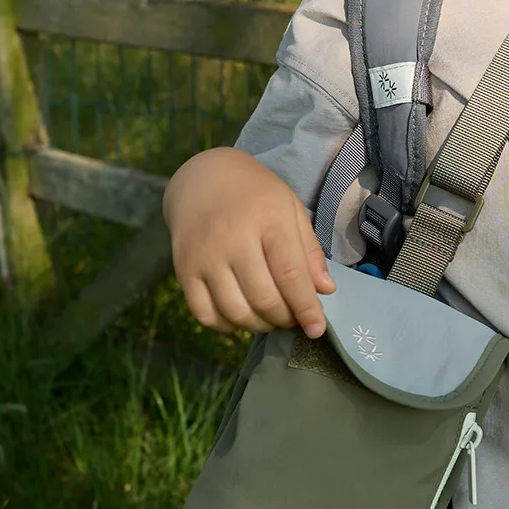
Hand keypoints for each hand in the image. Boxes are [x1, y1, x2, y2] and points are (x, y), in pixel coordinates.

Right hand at [163, 146, 333, 335]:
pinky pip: (206, 314)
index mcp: (268, 219)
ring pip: (236, 312)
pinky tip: (241, 315)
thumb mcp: (290, 210)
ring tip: (271, 317)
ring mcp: (204, 256)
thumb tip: (325, 291)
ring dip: (259, 325)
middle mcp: (233, 238)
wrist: (202, 178)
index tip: (316, 329)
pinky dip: (228, 326)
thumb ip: (309, 251)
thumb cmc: (255, 195)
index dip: (306, 309)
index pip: (291, 275)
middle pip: (264, 299)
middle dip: (285, 319)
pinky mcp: (184, 270)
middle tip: (293, 318)